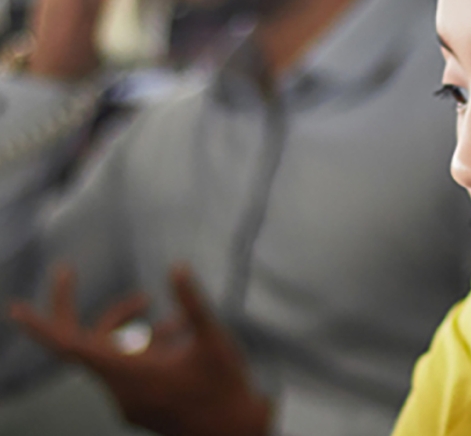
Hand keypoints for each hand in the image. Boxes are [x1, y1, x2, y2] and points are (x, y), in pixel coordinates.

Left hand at [9, 263, 270, 435]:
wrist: (234, 432)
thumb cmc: (223, 386)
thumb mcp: (213, 339)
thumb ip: (192, 303)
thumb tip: (177, 267)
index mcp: (128, 374)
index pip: (71, 347)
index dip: (43, 327)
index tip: (17, 308)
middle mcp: (119, 389)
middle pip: (86, 343)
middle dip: (88, 310)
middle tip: (64, 272)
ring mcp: (128, 399)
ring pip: (113, 353)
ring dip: (134, 328)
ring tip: (177, 321)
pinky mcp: (140, 404)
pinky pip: (129, 367)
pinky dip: (147, 346)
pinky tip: (179, 335)